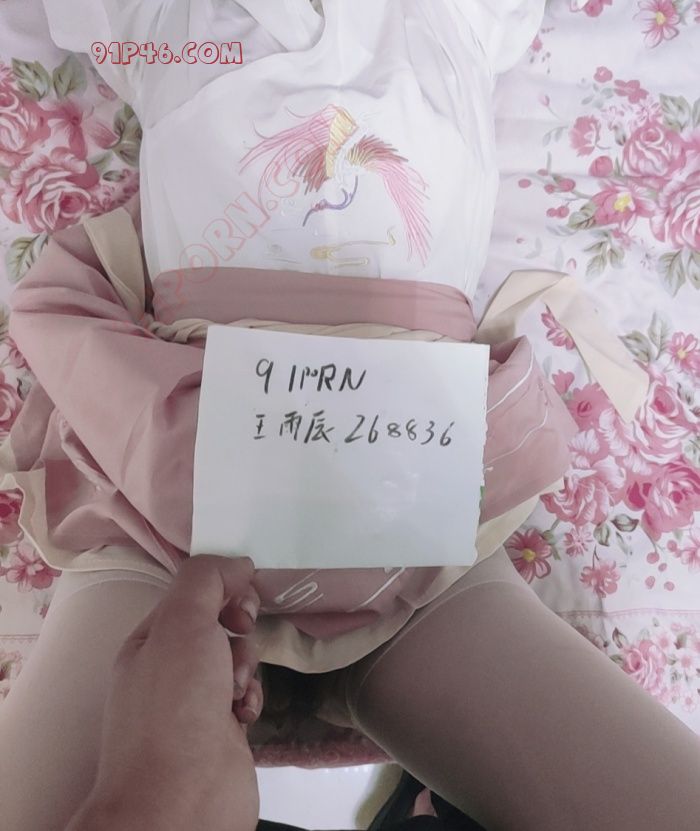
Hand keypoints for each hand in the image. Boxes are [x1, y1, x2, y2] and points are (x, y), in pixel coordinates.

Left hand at [69, 555, 262, 830]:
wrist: (180, 800)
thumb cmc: (175, 704)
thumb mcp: (182, 622)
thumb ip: (207, 580)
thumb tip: (237, 563)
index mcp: (150, 640)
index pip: (193, 595)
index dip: (222, 589)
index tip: (242, 600)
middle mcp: (170, 669)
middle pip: (219, 625)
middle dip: (237, 629)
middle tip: (241, 636)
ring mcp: (196, 703)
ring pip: (237, 660)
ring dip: (245, 666)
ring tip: (236, 690)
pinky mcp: (222, 732)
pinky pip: (246, 696)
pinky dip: (251, 699)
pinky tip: (244, 714)